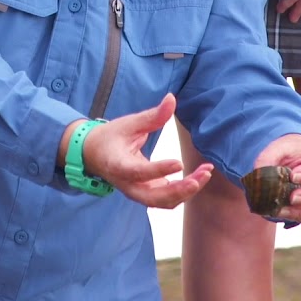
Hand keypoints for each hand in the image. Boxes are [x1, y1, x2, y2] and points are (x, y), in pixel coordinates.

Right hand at [81, 94, 213, 208]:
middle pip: (155, 198)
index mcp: (118, 165)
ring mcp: (138, 192)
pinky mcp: (147, 194)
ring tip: (205, 173)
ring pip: (164, 202)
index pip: (139, 172)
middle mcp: (128, 185)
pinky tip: (199, 177)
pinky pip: (167, 199)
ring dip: (187, 191)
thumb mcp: (128, 123)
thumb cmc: (111, 137)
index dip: (159, 170)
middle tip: (201, 177)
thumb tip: (171, 98)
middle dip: (180, 190)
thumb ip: (152, 116)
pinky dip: (184, 191)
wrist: (95, 155)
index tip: (179, 163)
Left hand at [253, 134, 300, 225]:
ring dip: (300, 214)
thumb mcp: (280, 148)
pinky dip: (294, 218)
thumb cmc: (291, 153)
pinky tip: (278, 211)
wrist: (293, 161)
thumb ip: (269, 157)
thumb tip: (258, 174)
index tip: (293, 176)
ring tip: (280, 209)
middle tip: (292, 198)